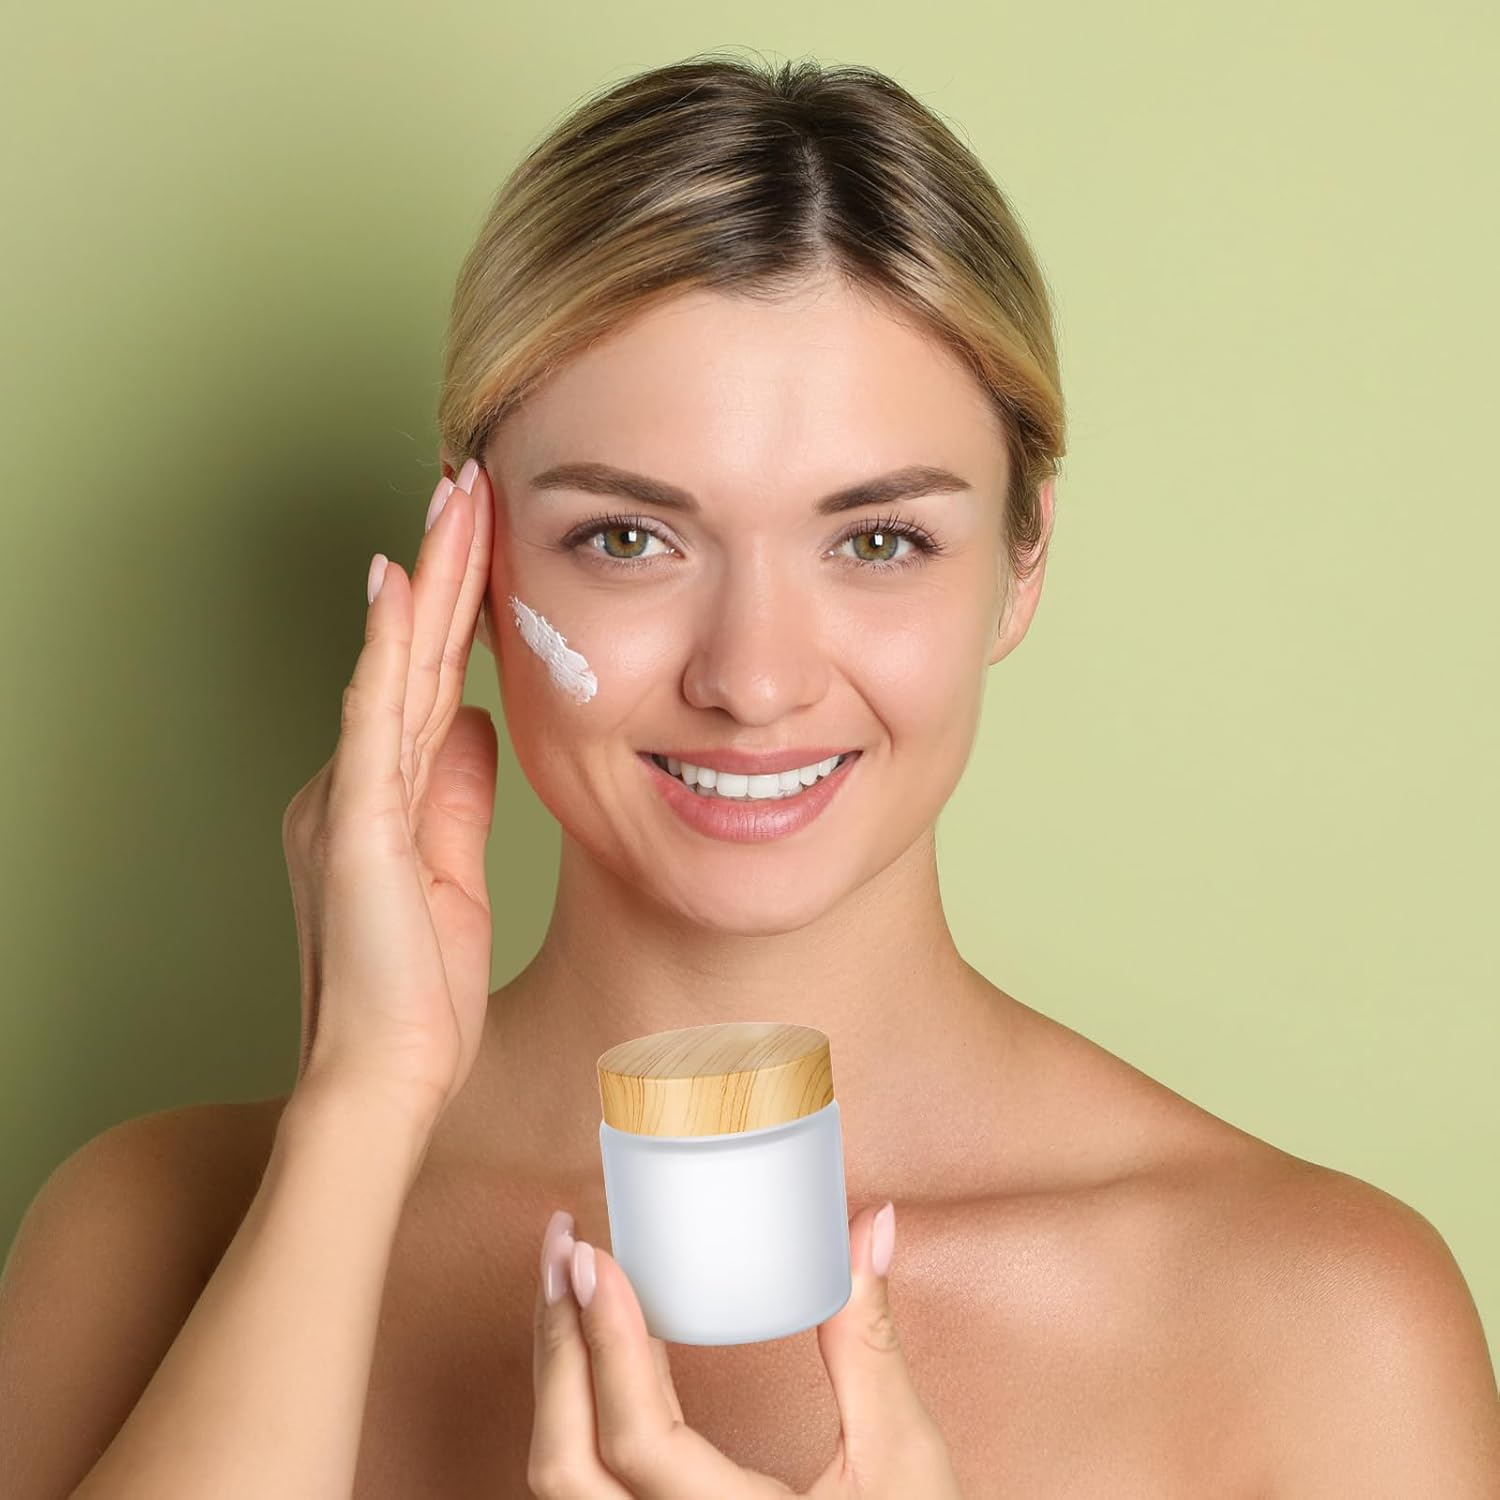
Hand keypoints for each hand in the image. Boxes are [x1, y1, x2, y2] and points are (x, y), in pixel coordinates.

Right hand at [279, 455, 497, 1127]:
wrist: (386, 1074)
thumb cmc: (417, 990)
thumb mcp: (452, 871)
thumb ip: (458, 793)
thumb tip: (478, 723)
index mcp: (387, 793)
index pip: (433, 677)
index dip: (461, 605)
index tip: (486, 535)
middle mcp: (360, 778)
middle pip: (416, 652)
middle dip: (448, 565)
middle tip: (471, 480)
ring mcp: (352, 795)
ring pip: (397, 663)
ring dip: (429, 578)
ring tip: (453, 497)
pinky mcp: (358, 824)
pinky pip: (378, 718)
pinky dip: (391, 647)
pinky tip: (403, 585)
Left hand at [528, 1199, 964, 1497]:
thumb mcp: (902, 1463)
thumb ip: (869, 1342)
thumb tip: (871, 1226)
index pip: (637, 1443)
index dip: (605, 1342)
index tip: (594, 1257)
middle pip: (566, 1467)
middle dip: (556, 1345)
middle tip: (563, 1248)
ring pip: (563, 1485)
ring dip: (558, 1379)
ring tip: (570, 1287)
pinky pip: (590, 1492)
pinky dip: (577, 1416)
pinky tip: (597, 1356)